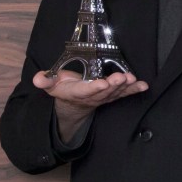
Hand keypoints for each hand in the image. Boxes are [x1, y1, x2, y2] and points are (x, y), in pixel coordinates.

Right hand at [33, 69, 148, 142]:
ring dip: (125, 87)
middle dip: (114, 85)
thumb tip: (37, 79)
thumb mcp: (51, 84)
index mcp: (77, 92)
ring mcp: (104, 97)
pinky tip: (143, 86)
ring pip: (116, 93)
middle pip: (104, 92)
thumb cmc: (64, 88)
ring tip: (132, 79)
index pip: (86, 90)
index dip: (95, 88)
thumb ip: (45, 81)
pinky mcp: (113, 95)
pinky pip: (125, 94)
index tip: (103, 83)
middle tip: (122, 78)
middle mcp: (92, 96)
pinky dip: (134, 90)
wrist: (74, 104)